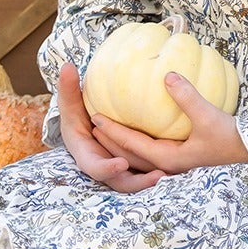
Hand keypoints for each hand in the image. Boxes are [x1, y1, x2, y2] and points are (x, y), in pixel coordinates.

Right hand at [56, 63, 167, 193]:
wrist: (83, 128)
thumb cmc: (74, 115)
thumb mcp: (70, 106)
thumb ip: (67, 90)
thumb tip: (66, 65)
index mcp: (87, 158)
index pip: (96, 169)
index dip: (108, 168)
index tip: (120, 164)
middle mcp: (105, 169)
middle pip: (122, 182)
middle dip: (139, 182)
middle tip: (158, 175)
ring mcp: (120, 172)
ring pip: (138, 180)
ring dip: (154, 179)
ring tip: (172, 174)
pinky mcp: (134, 169)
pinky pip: (147, 172)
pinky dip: (160, 172)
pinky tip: (182, 165)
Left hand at [89, 70, 247, 174]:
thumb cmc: (231, 136)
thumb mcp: (208, 115)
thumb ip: (187, 96)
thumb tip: (167, 75)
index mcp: (170, 158)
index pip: (132, 144)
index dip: (113, 131)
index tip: (95, 116)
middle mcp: (169, 164)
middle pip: (130, 154)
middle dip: (109, 141)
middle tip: (91, 123)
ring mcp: (175, 162)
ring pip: (140, 154)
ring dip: (121, 142)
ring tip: (106, 127)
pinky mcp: (182, 156)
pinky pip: (152, 149)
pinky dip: (138, 140)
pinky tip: (137, 126)